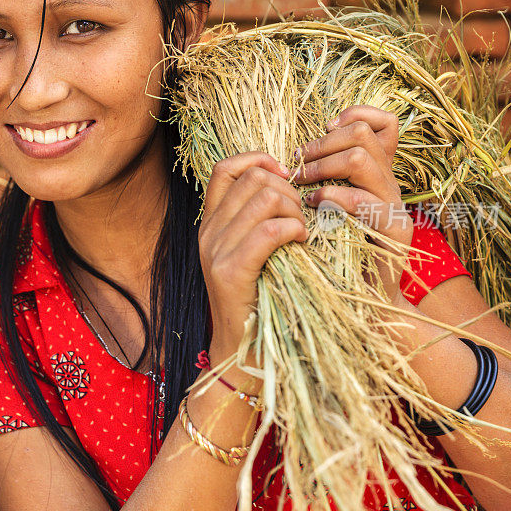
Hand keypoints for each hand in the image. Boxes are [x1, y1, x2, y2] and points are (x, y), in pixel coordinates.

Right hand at [199, 152, 307, 366]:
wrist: (240, 349)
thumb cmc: (258, 298)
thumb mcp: (251, 252)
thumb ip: (258, 220)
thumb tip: (287, 184)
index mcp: (211, 222)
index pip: (226, 167)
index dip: (259, 160)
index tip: (285, 177)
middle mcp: (208, 231)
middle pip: (254, 179)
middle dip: (289, 192)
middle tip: (301, 218)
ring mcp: (215, 250)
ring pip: (266, 199)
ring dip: (296, 211)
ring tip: (302, 233)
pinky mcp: (230, 271)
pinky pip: (269, 230)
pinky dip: (294, 230)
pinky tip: (300, 243)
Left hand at [289, 105, 412, 303]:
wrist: (363, 302)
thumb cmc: (335, 255)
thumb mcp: (328, 210)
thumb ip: (322, 181)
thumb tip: (296, 155)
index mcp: (377, 174)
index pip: (384, 124)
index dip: (356, 115)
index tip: (324, 129)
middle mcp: (389, 184)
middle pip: (362, 135)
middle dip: (322, 145)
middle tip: (298, 163)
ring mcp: (395, 205)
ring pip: (360, 159)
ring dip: (322, 167)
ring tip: (302, 186)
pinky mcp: (395, 231)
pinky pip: (364, 200)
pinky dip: (333, 198)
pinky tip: (314, 207)